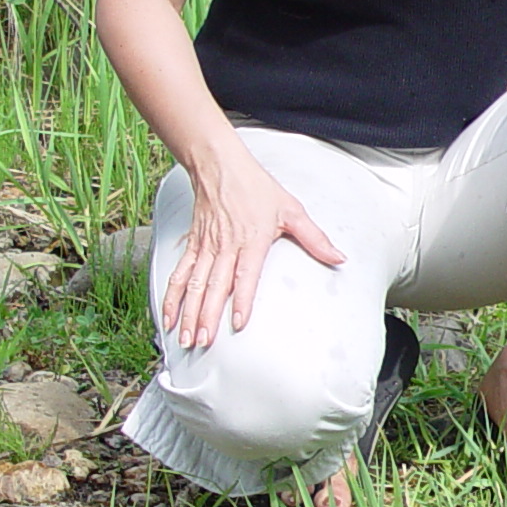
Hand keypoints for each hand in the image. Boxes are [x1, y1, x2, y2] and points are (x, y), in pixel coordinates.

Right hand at [162, 143, 345, 348]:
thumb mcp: (292, 210)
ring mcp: (206, 247)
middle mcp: (225, 246)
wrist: (221, 165)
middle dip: (207, 317)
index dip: (242, 300)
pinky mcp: (193, 245)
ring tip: (184, 337)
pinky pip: (180, 273)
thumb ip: (315, 238)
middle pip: (214, 286)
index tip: (238, 323)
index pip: (245, 276)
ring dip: (188, 313)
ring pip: (194, 284)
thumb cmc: (256, 187)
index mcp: (251, 240)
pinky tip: (168, 315)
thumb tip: (338, 258)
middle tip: (203, 341)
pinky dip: (172, 296)